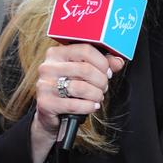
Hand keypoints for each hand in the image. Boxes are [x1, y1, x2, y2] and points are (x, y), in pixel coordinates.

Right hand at [30, 44, 124, 162]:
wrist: (50, 113)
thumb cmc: (69, 89)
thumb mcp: (84, 74)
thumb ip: (101, 64)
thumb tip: (118, 62)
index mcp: (57, 53)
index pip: (85, 50)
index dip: (102, 62)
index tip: (108, 72)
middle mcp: (48, 67)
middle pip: (85, 69)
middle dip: (101, 81)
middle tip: (103, 87)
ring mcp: (45, 85)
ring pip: (81, 87)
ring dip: (96, 95)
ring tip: (97, 97)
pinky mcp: (45, 103)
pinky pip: (74, 105)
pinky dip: (88, 107)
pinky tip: (91, 106)